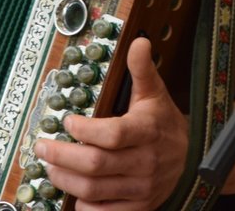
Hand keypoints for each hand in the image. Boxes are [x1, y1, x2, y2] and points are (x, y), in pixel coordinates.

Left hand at [35, 37, 189, 210]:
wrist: (191, 160)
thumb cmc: (164, 124)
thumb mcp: (155, 94)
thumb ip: (142, 69)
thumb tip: (139, 41)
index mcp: (147, 131)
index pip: (112, 135)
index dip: (84, 130)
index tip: (67, 120)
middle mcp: (144, 163)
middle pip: (95, 165)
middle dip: (62, 155)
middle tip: (42, 146)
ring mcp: (141, 188)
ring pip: (94, 190)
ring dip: (65, 179)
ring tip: (50, 166)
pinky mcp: (137, 207)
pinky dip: (85, 207)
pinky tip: (72, 194)